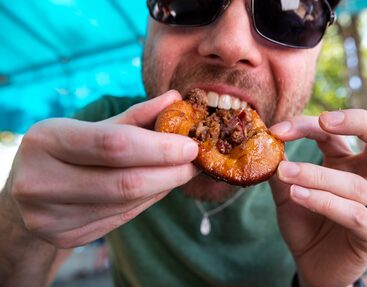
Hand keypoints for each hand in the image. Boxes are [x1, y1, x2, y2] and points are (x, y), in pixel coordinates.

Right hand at [6, 90, 198, 247]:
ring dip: (162, 187)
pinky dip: (146, 201)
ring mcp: (49, 216)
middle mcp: (40, 182)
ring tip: (178, 171)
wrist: (29, 187)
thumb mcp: (91, 126)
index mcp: (46, 140)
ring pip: (127, 204)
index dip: (159, 147)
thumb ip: (134, 116)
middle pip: (125, 182)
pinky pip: (122, 219)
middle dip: (170, 172)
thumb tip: (176, 100)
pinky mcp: (64, 237)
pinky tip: (155, 187)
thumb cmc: (66, 150)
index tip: (191, 146)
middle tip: (194, 162)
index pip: (113, 145)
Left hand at [269, 110, 366, 286]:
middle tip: (325, 120)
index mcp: (348, 164)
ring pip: (356, 184)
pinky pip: (355, 214)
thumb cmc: (305, 225)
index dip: (308, 125)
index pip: (335, 135)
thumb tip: (266, 144)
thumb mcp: (287, 193)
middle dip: (360, 123)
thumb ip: (281, 170)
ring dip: (317, 175)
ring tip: (285, 172)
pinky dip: (325, 202)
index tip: (277, 130)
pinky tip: (297, 195)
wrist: (312, 265)